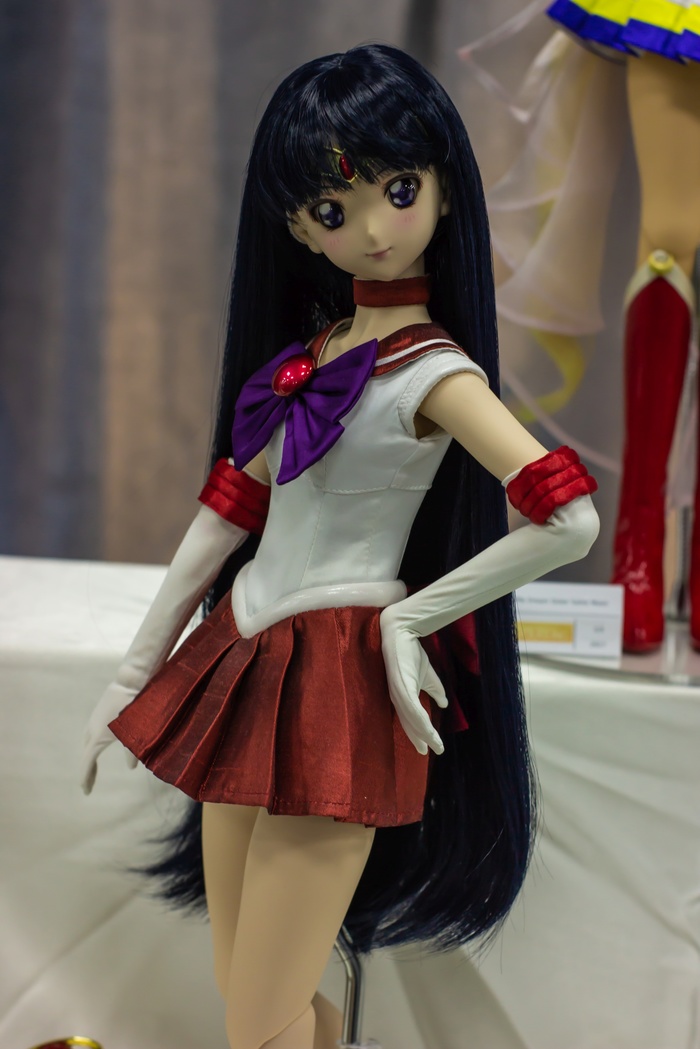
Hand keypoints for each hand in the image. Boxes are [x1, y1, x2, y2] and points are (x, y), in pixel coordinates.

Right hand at [81, 681, 138, 794]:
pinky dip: (94, 742)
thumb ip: (133, 753)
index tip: (86, 791)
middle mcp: (92, 729)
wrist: (132, 680)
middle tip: (91, 782)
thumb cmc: (135, 709)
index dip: (86, 778)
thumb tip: (131, 767)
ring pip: (88, 740)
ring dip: (90, 754)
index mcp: (97, 738)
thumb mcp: (136, 733)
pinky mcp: (100, 710)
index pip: (87, 762)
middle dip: (88, 768)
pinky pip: (93, 730)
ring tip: (94, 766)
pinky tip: (104, 742)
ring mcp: (94, 718)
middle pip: (86, 752)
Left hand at [380, 607, 446, 755]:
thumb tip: (444, 704)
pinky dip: (419, 720)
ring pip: (411, 719)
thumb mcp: (427, 676)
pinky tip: (428, 729)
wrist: (402, 633)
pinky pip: (411, 706)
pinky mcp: (400, 685)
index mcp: (402, 698)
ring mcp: (398, 692)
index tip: (427, 749)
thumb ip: (434, 690)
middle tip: (434, 751)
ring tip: (435, 744)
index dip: (419, 735)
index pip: (411, 721)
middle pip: (410, 724)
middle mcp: (397, 698)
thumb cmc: (411, 653)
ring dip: (424, 733)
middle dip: (422, 739)